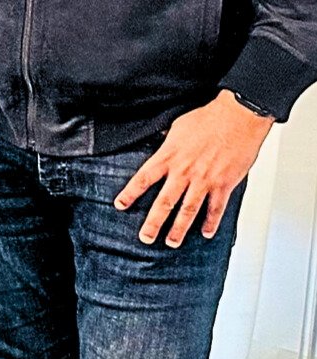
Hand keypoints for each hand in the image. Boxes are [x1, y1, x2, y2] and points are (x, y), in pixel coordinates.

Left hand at [115, 92, 273, 246]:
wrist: (239, 116)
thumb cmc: (209, 118)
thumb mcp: (177, 126)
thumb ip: (166, 141)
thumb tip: (157, 142)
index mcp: (169, 156)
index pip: (143, 179)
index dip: (130, 194)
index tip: (120, 205)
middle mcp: (184, 172)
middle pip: (164, 202)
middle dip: (153, 223)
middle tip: (145, 237)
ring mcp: (204, 180)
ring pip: (188, 210)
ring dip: (179, 229)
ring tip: (172, 242)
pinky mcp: (224, 183)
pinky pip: (216, 208)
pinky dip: (211, 222)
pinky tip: (207, 232)